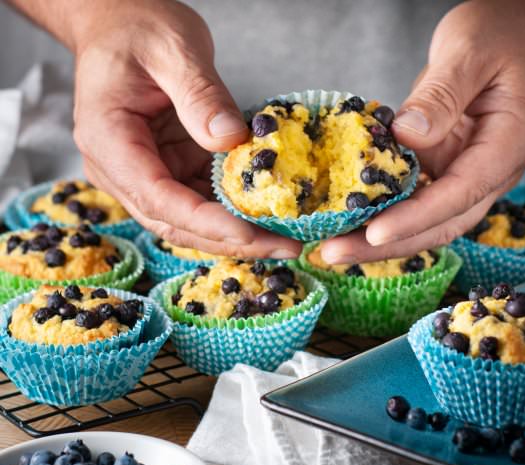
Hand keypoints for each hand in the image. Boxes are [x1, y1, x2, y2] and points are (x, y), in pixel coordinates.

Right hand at [66, 0, 300, 258]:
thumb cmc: (137, 29)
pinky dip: (233, 214)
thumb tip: (232, 139)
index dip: (205, 222)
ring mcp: (145, 175)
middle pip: (175, 223)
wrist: (120, 25)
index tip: (251, 233)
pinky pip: (200, 203)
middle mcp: (122, 170)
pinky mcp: (168, 173)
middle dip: (230, 240)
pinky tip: (268, 218)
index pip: (157, 198)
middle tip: (284, 248)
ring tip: (284, 240)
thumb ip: (200, 95)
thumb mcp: (172, 49)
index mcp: (109, 141)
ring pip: (189, 223)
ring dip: (236, 235)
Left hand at [321, 0, 524, 263]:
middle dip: (386, 245)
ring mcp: (463, 173)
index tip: (374, 233)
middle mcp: (487, 171)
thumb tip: (407, 136)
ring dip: (378, 239)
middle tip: (333, 253)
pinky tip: (347, 221)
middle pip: (438, 224)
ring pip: (423, 221)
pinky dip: (381, 213)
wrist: (519, 32)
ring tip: (332, 247)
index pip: (459, 194)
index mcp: (506, 145)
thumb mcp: (472, 51)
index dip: (415, 218)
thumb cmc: (505, 33)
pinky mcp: (442, 168)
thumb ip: (443, 95)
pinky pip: (412, 199)